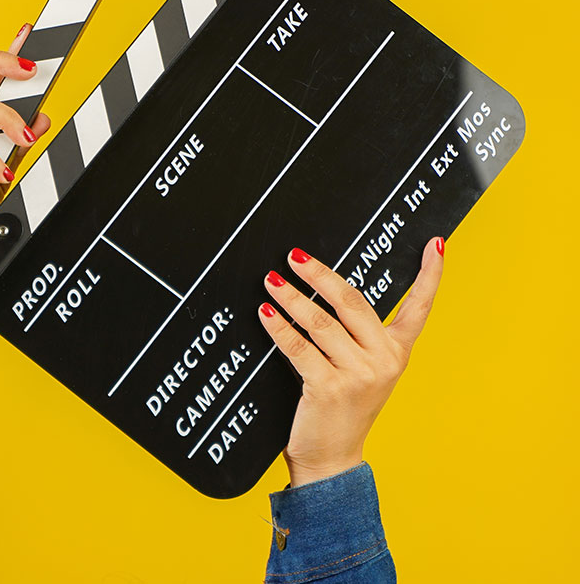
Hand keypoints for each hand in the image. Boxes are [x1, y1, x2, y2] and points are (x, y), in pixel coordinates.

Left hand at [258, 237, 443, 486]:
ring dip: (292, 297)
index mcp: (397, 351)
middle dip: (320, 274)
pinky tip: (266, 312)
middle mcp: (383, 360)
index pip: (419, 306)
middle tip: (295, 256)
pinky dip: (279, 327)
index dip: (430, 274)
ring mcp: (358, 375)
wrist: (332, 459)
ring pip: (319, 321)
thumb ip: (355, 333)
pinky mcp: (329, 388)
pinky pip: (298, 347)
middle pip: (351, 302)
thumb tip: (326, 287)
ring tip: (272, 280)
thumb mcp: (363, 368)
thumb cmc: (342, 406)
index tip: (436, 244)